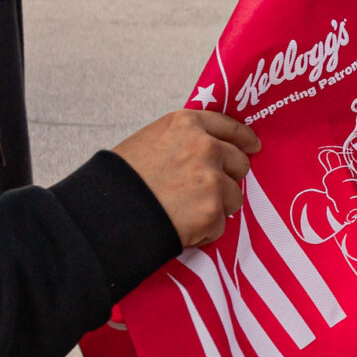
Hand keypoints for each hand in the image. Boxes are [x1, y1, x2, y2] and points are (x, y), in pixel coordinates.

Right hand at [114, 111, 261, 249]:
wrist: (104, 214)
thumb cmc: (120, 180)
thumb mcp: (149, 142)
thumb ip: (182, 142)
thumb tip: (208, 152)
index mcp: (186, 124)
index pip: (229, 126)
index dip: (243, 139)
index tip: (252, 146)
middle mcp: (205, 147)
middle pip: (239, 163)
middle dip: (227, 178)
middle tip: (202, 192)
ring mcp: (211, 179)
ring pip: (234, 197)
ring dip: (215, 208)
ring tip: (183, 212)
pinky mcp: (212, 211)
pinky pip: (220, 225)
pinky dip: (204, 232)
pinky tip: (179, 227)